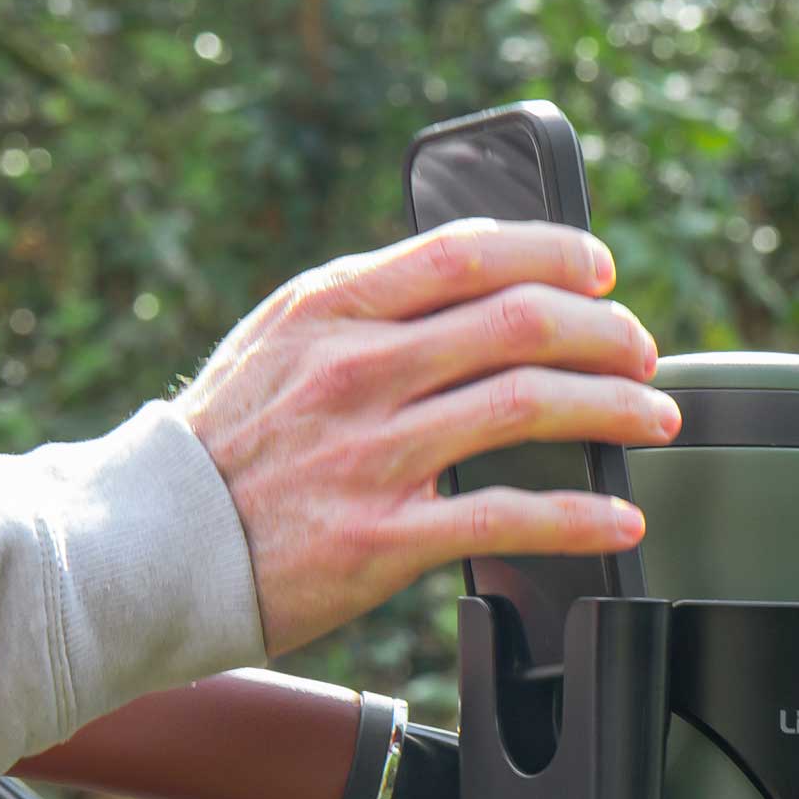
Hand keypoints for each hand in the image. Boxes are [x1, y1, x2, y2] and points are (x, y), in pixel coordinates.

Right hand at [177, 219, 678, 655]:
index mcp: (333, 308)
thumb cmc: (223, 446)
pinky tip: (621, 520)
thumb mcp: (280, 342)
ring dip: (615, 409)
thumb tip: (476, 288)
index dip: (556, 253)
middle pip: (523, 323)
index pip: (470, 252)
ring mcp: (371, 453)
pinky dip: (582, 517)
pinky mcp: (382, 538)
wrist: (145, 546)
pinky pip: (508, 515)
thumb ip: (370, 310)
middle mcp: (357, 368)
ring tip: (654, 419)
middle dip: (608, 335)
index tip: (602, 273)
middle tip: (644, 356)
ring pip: (530, 405)